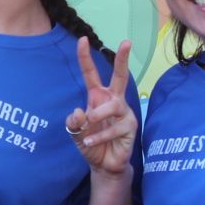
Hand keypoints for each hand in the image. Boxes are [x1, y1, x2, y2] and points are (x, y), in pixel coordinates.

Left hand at [64, 38, 134, 175]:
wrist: (103, 164)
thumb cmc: (90, 142)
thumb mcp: (75, 132)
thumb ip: (73, 122)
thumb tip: (79, 111)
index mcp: (97, 96)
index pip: (91, 74)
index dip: (85, 57)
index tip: (82, 39)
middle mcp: (112, 100)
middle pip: (120, 76)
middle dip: (123, 59)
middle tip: (127, 42)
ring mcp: (124, 112)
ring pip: (113, 106)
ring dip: (99, 114)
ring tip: (89, 123)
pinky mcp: (130, 127)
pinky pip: (115, 128)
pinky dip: (100, 135)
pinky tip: (90, 141)